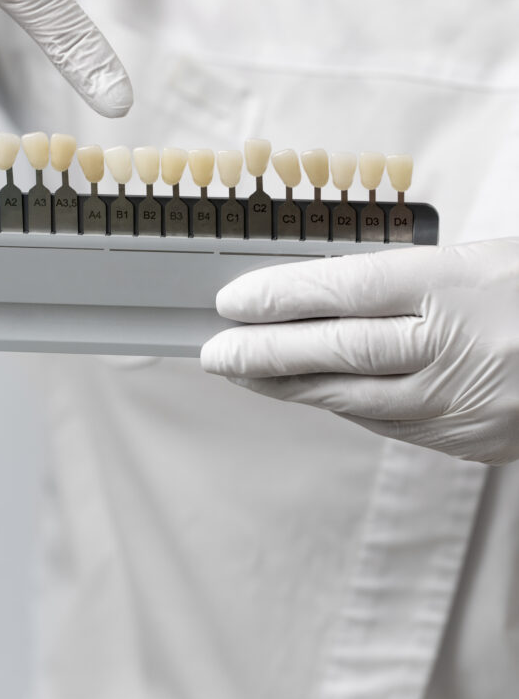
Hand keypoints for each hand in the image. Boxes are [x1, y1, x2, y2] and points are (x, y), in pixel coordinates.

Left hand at [201, 239, 518, 464]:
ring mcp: (459, 402)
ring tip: (246, 376)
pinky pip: (388, 423)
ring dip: (291, 388)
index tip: (234, 301)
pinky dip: (343, 406)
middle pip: (336, 351)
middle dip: (264, 354)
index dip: (279, 297)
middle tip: (216, 352)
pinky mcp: (468, 439)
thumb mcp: (482, 259)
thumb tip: (325, 291)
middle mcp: (451, 346)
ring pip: (352, 398)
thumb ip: (406, 278)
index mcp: (455, 286)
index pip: (343, 291)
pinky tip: (312, 394)